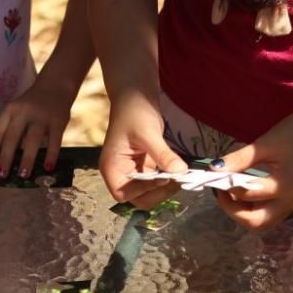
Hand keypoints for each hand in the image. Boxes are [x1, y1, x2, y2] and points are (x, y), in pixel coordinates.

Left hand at [0, 81, 72, 179]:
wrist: (55, 86)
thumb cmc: (31, 105)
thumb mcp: (17, 111)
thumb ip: (11, 130)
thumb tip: (3, 159)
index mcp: (9, 111)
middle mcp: (23, 113)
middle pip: (12, 137)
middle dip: (6, 158)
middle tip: (2, 175)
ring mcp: (41, 117)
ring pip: (32, 140)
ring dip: (27, 159)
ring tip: (23, 175)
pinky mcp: (58, 121)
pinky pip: (54, 141)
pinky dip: (51, 155)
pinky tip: (48, 168)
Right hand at [99, 93, 187, 209]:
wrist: (136, 94)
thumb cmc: (134, 111)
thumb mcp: (149, 133)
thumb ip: (163, 155)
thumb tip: (180, 172)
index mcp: (111, 168)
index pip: (124, 194)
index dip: (144, 191)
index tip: (163, 177)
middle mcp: (119, 173)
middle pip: (138, 198)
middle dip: (158, 192)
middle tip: (178, 179)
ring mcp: (132, 171)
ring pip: (150, 192)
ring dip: (166, 186)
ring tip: (181, 173)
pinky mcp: (144, 167)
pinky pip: (156, 181)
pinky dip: (168, 178)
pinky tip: (179, 169)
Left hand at [210, 113, 292, 229]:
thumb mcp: (264, 143)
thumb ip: (239, 159)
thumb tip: (215, 168)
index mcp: (284, 187)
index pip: (247, 195)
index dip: (226, 187)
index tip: (214, 175)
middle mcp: (290, 201)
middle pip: (256, 222)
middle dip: (234, 211)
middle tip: (221, 192)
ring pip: (263, 221)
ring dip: (243, 212)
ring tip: (231, 192)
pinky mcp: (292, 199)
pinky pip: (269, 212)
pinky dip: (253, 208)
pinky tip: (244, 191)